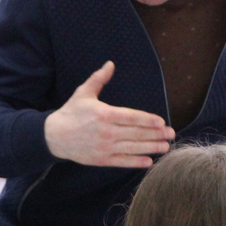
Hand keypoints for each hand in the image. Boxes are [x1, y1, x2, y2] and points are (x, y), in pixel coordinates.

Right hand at [43, 62, 173, 167]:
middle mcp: (106, 132)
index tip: (161, 121)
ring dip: (151, 148)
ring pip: (132, 148)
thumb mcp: (83, 93)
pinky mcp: (102, 159)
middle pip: (136, 133)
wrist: (54, 136)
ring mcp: (105, 147)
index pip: (131, 117)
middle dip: (156, 134)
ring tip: (165, 147)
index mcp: (104, 114)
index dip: (148, 120)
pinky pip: (122, 161)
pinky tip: (148, 162)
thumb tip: (110, 63)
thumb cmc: (71, 113)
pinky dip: (136, 162)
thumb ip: (99, 79)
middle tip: (171, 134)